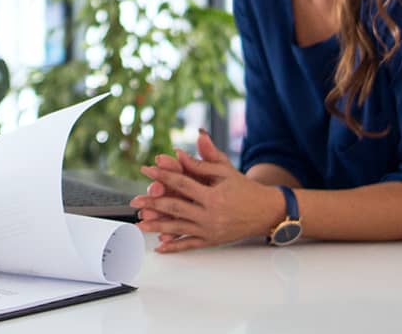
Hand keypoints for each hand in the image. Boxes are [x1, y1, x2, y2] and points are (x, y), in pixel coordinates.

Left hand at [131, 130, 286, 252]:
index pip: (182, 183)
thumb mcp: (225, 171)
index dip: (163, 175)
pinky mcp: (211, 241)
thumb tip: (179, 153)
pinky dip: (174, 247)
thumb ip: (202, 161)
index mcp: (213, 195)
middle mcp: (210, 214)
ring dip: (157, 227)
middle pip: (175, 208)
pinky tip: (159, 247)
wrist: (266, 211)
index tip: (147, 170)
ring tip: (139, 224)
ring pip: (178, 228)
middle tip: (135, 202)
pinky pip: (189, 245)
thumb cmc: (245, 189)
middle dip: (152, 204)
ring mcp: (210, 230)